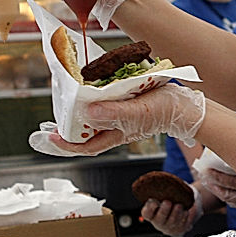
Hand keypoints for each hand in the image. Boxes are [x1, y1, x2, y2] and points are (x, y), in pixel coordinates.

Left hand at [28, 84, 206, 156]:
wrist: (186, 106)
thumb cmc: (164, 110)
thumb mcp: (137, 111)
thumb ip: (113, 112)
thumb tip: (87, 113)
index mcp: (116, 134)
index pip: (85, 146)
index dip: (66, 144)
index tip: (49, 136)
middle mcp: (116, 128)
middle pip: (86, 133)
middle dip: (68, 129)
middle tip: (52, 119)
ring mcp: (121, 118)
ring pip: (94, 119)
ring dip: (79, 113)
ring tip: (66, 102)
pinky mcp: (127, 106)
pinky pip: (105, 106)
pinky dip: (94, 100)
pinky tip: (90, 90)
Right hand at [140, 184, 201, 236]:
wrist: (185, 206)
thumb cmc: (172, 197)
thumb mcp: (166, 193)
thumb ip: (163, 189)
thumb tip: (163, 179)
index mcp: (152, 214)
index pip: (147, 214)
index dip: (149, 209)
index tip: (153, 201)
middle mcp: (159, 222)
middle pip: (159, 219)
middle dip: (163, 211)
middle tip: (167, 202)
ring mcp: (170, 227)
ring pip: (173, 222)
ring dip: (176, 214)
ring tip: (179, 205)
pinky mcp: (181, 229)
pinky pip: (184, 225)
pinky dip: (187, 217)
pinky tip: (188, 211)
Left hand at [199, 168, 235, 232]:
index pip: (228, 180)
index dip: (215, 175)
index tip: (206, 168)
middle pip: (227, 191)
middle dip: (213, 184)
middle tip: (204, 176)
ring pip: (232, 201)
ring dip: (219, 192)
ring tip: (210, 184)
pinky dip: (232, 200)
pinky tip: (226, 194)